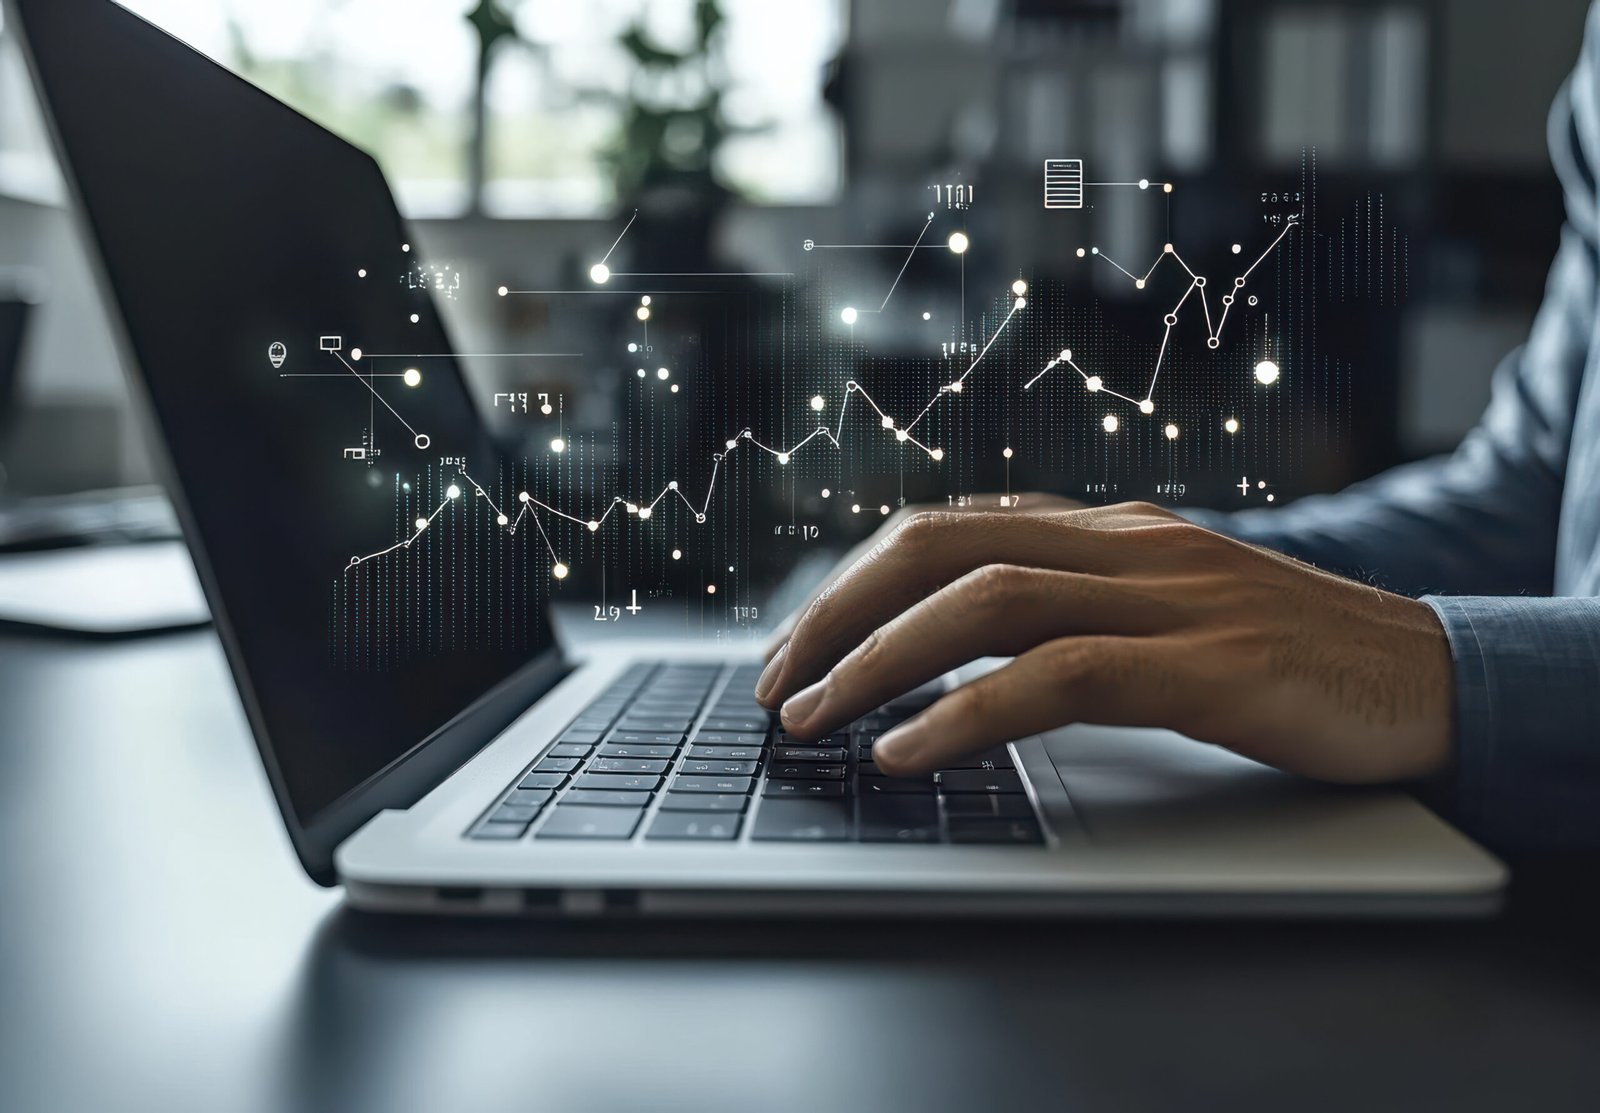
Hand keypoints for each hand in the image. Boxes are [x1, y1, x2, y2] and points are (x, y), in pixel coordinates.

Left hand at [754, 502, 1453, 783]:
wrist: (1432, 674)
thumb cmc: (1289, 656)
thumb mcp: (1164, 615)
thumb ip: (1074, 612)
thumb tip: (961, 655)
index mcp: (1109, 531)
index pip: (948, 530)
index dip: (855, 582)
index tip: (798, 644)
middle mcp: (1125, 545)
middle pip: (940, 549)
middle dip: (839, 613)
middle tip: (776, 684)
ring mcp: (1168, 596)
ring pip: (985, 601)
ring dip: (879, 660)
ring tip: (814, 719)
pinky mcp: (1208, 664)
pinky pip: (1061, 676)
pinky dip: (968, 714)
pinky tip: (910, 750)